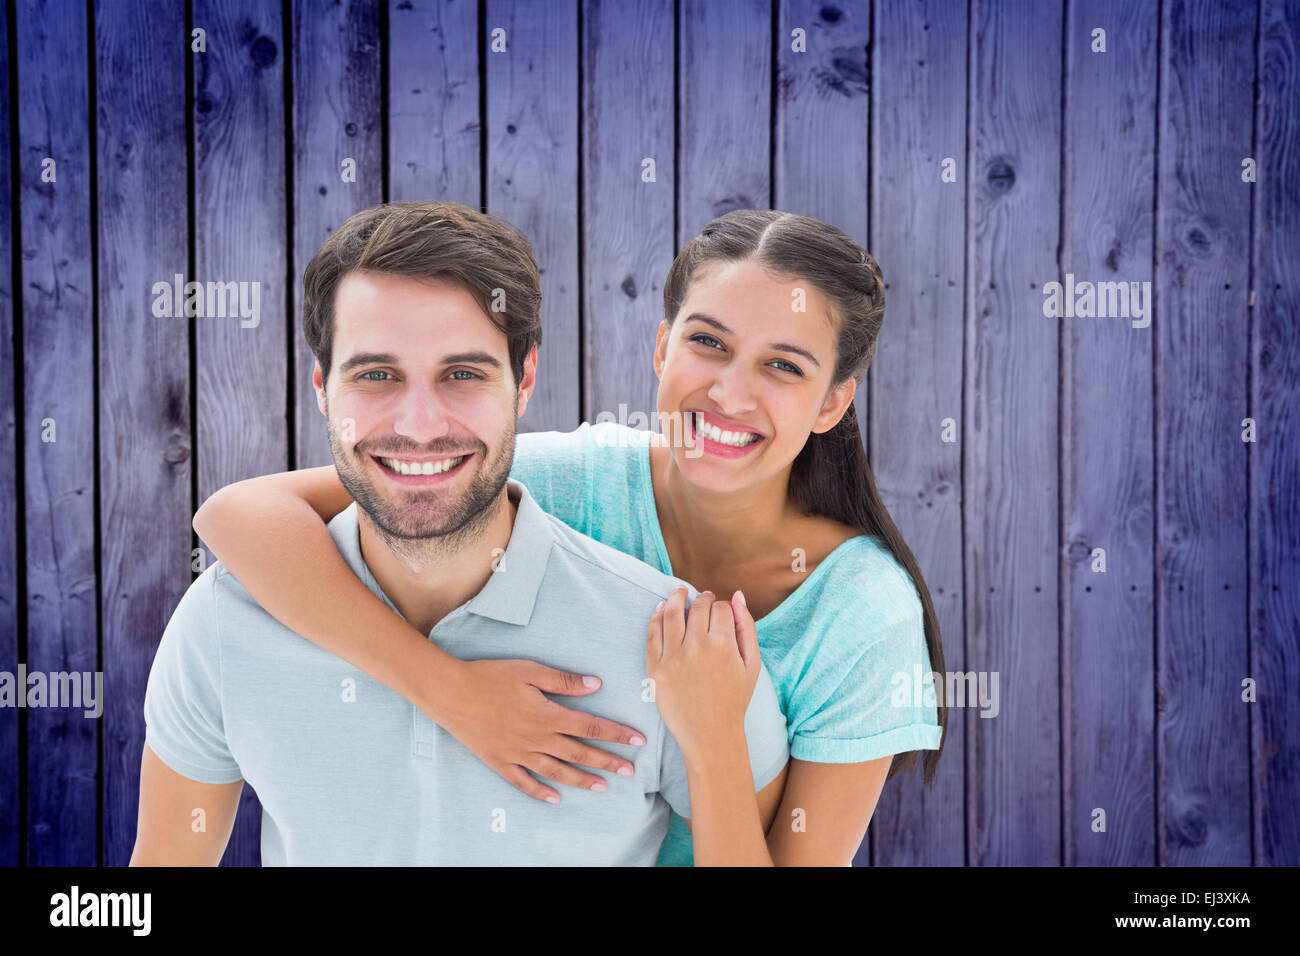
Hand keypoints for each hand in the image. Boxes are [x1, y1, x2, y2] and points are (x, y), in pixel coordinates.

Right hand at [430, 659, 647, 802]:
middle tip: (629, 771)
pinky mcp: (499, 761)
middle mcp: (536, 739)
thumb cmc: (490, 676)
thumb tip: (595, 685)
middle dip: (607, 762)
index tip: (637, 740)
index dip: (616, 734)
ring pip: (556, 771)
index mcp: (547, 715)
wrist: (449, 692)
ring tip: (602, 787)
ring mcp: (517, 753)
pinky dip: (540, 792)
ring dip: (581, 780)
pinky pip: (523, 782)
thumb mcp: (529, 671)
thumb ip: (563, 681)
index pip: (590, 727)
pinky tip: (554, 799)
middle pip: (578, 753)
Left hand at [645, 587, 760, 759]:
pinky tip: (660, 609)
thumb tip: (737, 595)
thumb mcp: (752, 664)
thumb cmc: (734, 699)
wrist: (711, 735)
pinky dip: (656, 616)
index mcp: (723, 645)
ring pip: (671, 613)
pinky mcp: (656, 669)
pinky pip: (652, 633)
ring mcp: (673, 657)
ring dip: (676, 597)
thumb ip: (747, 627)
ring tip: (679, 592)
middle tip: (703, 598)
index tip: (721, 611)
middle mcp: (697, 647)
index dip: (722, 606)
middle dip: (702, 599)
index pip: (720, 608)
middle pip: (697, 607)